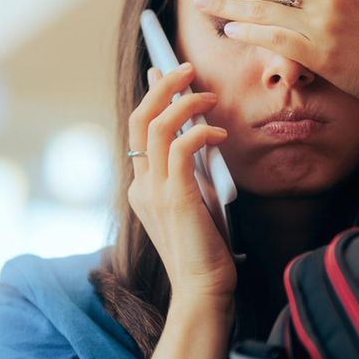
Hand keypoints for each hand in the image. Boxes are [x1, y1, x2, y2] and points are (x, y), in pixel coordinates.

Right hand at [126, 62, 236, 304]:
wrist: (202, 290)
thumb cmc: (205, 251)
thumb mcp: (195, 202)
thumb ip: (191, 172)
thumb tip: (201, 136)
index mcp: (141, 187)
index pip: (137, 130)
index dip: (150, 97)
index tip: (163, 72)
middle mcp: (141, 185)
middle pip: (139, 119)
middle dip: (162, 87)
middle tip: (187, 68)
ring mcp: (154, 191)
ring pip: (157, 126)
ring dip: (184, 102)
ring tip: (208, 96)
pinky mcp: (175, 197)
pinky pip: (182, 147)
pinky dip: (202, 132)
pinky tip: (220, 135)